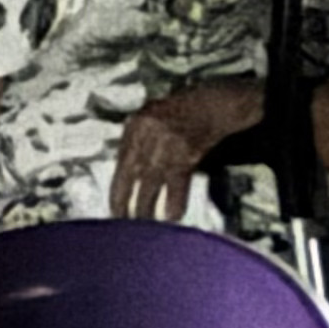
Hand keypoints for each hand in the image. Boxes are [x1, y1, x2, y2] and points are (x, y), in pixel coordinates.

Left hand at [111, 82, 260, 222]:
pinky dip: (174, 202)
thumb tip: (126, 170)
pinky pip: (176, 184)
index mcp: (137, 124)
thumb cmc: (182, 109)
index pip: (121, 162)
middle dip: (126, 201)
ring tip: (144, 224)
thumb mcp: (151, 116)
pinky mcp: (188, 154)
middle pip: (132, 174)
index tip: (114, 207)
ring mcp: (167, 144)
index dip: (117, 188)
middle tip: (124, 221)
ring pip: (151, 182)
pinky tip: (172, 217)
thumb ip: (137, 140)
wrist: (214, 104)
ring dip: (146, 206)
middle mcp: (148, 134)